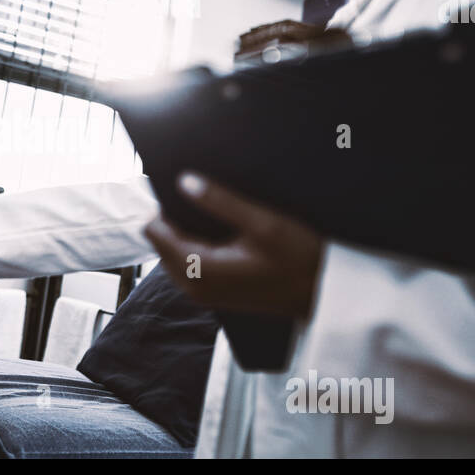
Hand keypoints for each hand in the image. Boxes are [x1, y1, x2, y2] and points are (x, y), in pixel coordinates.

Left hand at [143, 172, 324, 318]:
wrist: (320, 293)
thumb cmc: (299, 260)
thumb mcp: (263, 223)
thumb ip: (221, 202)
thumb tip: (184, 181)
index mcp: (200, 269)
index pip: (155, 232)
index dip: (166, 206)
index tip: (186, 190)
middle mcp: (194, 286)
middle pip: (160, 242)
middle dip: (176, 219)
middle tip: (204, 198)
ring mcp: (202, 293)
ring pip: (172, 253)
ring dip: (186, 233)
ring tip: (216, 215)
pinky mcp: (212, 293)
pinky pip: (188, 265)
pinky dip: (195, 247)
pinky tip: (223, 234)